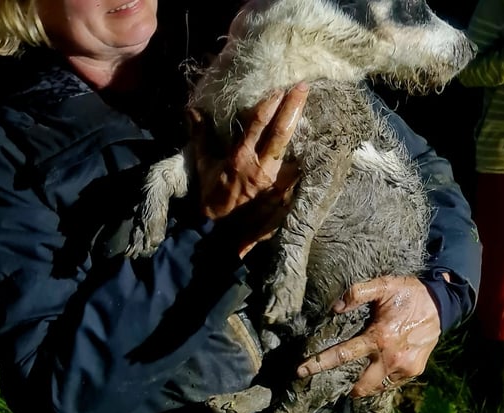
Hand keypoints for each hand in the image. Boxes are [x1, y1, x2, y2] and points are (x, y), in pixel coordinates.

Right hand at [194, 82, 308, 257]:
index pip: (258, 123)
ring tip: (310, 112)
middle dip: (294, 107)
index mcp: (241, 158)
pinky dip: (303, 158)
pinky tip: (311, 146)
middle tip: (304, 87)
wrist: (221, 235)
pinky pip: (298, 173)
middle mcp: (262, 168)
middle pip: (282, 132)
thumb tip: (192, 111)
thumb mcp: (203, 166)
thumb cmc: (212, 198)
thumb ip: (200, 137)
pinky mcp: (285, 195)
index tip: (281, 85)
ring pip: (295, 151)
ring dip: (302, 132)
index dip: (271, 102)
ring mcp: (276, 183)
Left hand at [296, 275, 444, 396]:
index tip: (301, 371)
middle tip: (332, 384)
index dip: (319, 364)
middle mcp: (392, 358)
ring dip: (364, 385)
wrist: (442, 304)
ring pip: (377, 387)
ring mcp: (405, 368)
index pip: (342, 355)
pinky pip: (392, 383)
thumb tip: (334, 308)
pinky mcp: (415, 371)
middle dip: (345, 388)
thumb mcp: (383, 286)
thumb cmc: (409, 293)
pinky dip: (381, 380)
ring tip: (354, 380)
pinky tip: (375, 370)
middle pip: (360, 385)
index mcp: (380, 337)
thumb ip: (357, 294)